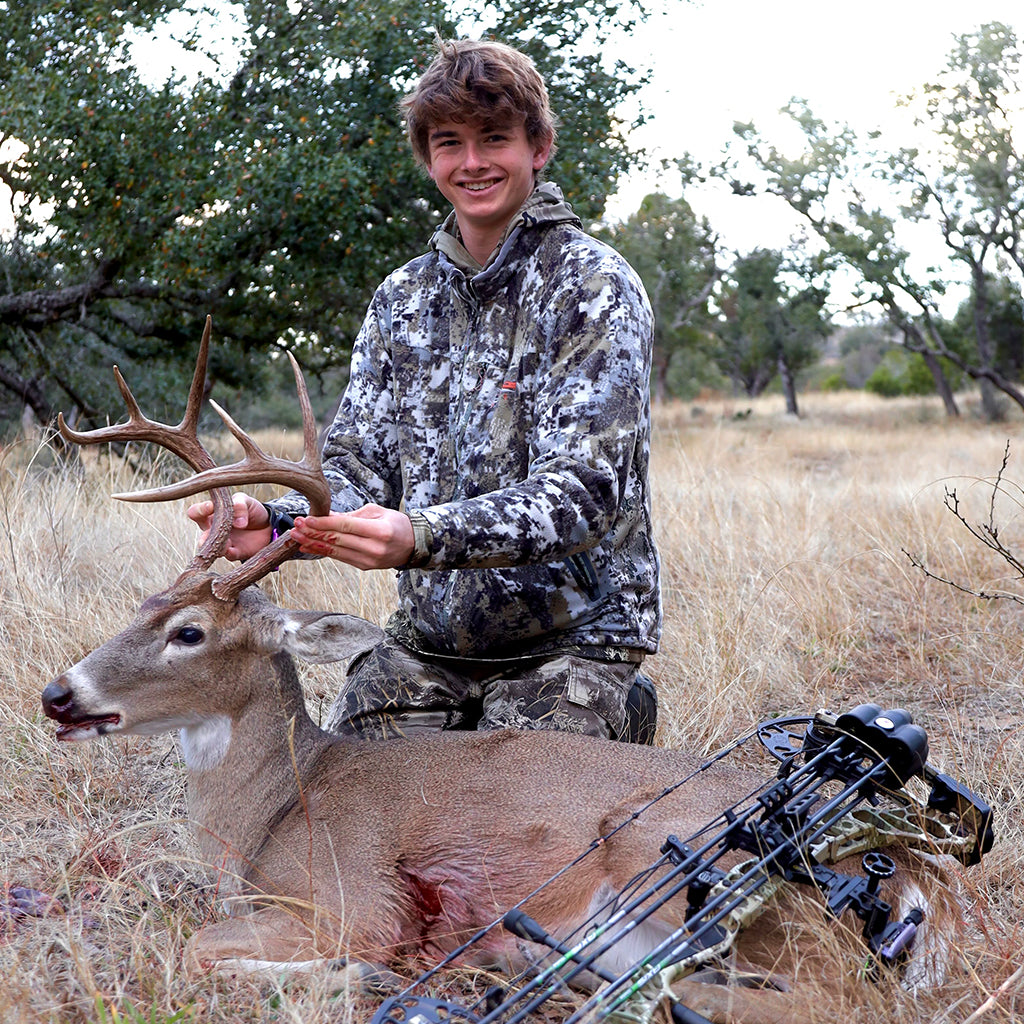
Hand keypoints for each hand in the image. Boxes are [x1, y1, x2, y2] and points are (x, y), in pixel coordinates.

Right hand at [186, 492, 272, 561]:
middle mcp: (213, 531)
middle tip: (213, 533)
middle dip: (205, 537)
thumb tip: (239, 522)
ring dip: (218, 547)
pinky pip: (228, 556)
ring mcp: (223, 543)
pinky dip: (229, 553)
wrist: (267, 525)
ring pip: (213, 549)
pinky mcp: (235, 553)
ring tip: (228, 542)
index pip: (196, 512)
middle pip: (201, 537)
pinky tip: (232, 550)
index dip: (200, 510)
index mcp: (212, 514)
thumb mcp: (246, 501)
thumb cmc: (251, 510)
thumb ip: (240, 505)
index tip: (210, 506)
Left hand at [291, 504, 414, 569]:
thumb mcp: (377, 512)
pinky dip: (322, 551)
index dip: (324, 523)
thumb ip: (352, 515)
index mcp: (380, 531)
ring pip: (335, 551)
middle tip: (295, 526)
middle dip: (313, 533)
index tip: (306, 519)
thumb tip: (326, 515)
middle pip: (337, 540)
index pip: (346, 526)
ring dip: (313, 544)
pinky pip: (340, 558)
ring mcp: (369, 560)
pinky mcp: (364, 567)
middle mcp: (374, 548)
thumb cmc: (396, 523)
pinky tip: (308, 546)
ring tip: (296, 537)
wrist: (414, 545)